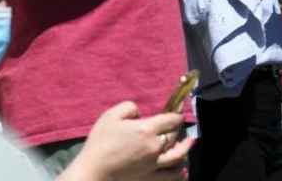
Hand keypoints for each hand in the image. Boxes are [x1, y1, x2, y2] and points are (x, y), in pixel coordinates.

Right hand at [63, 101, 192, 180]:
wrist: (92, 172)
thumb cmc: (99, 143)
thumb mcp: (110, 116)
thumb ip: (129, 107)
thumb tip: (139, 112)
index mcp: (147, 129)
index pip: (171, 119)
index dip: (177, 113)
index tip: (178, 112)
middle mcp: (156, 146)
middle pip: (175, 135)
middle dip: (178, 128)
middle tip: (177, 125)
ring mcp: (155, 164)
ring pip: (178, 156)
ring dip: (185, 148)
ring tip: (188, 143)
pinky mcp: (150, 178)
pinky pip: (171, 176)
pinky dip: (179, 172)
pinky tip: (182, 169)